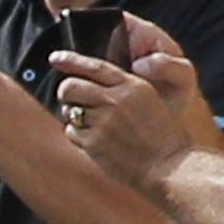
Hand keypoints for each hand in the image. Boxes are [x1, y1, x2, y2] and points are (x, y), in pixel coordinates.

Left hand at [59, 16, 215, 187]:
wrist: (167, 165)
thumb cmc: (160, 135)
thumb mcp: (148, 100)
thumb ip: (122, 89)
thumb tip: (88, 83)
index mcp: (132, 86)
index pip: (95, 66)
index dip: (71, 60)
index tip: (55, 57)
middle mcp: (116, 100)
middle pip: (71, 86)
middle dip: (66, 92)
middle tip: (72, 100)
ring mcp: (104, 122)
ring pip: (69, 110)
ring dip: (73, 115)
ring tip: (90, 123)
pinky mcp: (95, 143)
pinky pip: (72, 132)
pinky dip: (77, 135)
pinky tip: (93, 140)